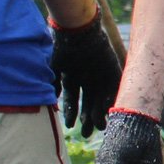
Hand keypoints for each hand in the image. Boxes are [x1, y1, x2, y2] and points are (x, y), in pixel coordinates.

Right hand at [51, 16, 121, 137]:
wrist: (78, 30)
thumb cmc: (63, 46)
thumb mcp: (55, 67)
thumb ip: (53, 83)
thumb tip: (48, 100)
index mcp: (74, 78)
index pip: (74, 101)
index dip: (73, 114)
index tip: (71, 126)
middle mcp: (89, 79)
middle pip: (89, 103)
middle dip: (88, 119)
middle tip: (88, 134)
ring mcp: (101, 75)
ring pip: (102, 99)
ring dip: (100, 113)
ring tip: (100, 128)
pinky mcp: (113, 71)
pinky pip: (114, 88)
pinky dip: (113, 100)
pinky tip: (111, 112)